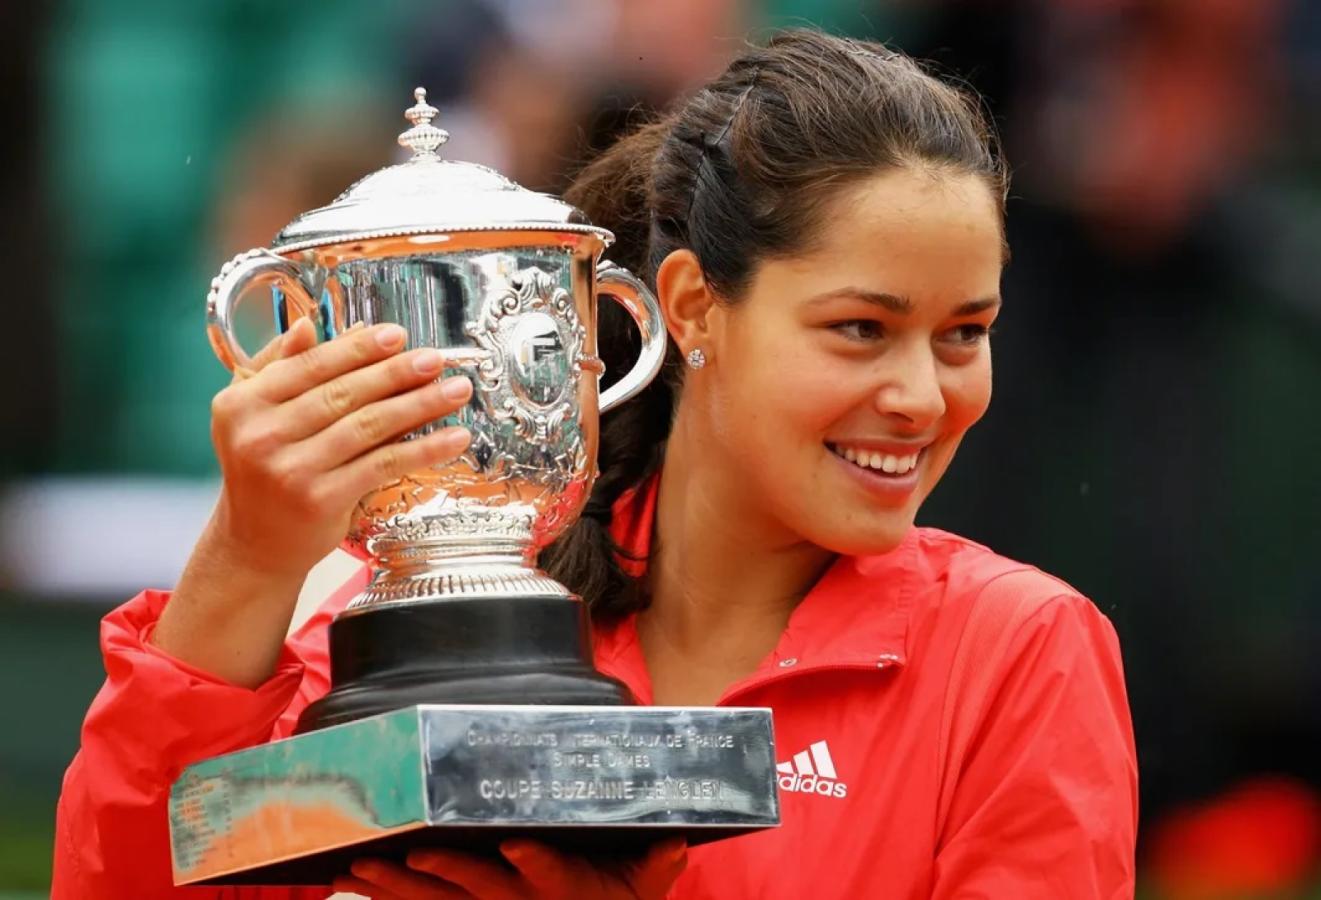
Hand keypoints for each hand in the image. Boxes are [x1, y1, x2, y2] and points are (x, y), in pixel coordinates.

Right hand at [208, 317, 472, 580]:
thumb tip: (309, 325)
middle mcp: (260, 435)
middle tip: (436, 359)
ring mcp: (291, 470)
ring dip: (421, 404)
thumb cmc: (261, 472)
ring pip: (369, 426)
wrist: (255, 544)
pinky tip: (454, 437)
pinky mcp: (322, 499)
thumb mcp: (252, 415)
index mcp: (242, 404)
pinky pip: (384, 464)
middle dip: (397, 372)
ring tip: (456, 391)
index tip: (397, 335)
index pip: (311, 366)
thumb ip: (278, 367)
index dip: (358, 348)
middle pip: (344, 393)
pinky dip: (424, 448)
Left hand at [332, 838, 686, 899]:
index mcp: (565, 890)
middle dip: (446, 873)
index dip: (534, 861)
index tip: (515, 846)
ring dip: (398, 888)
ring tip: (360, 868)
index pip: (552, 873)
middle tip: (413, 855)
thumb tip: (676, 839)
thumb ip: (657, 866)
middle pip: (482, 890)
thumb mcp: (644, 889)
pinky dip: (387, 898)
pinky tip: (352, 881)